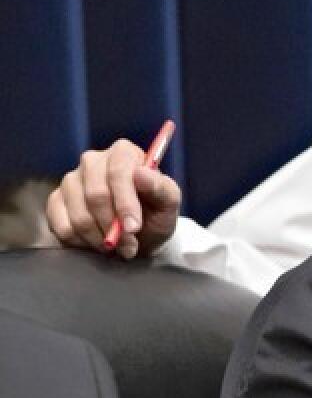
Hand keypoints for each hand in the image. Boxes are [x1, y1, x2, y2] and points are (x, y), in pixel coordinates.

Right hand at [45, 140, 181, 258]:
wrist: (137, 236)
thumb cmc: (155, 214)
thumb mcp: (168, 203)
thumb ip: (161, 188)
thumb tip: (141, 173)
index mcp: (123, 152)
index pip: (118, 172)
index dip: (125, 202)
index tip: (134, 227)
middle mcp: (93, 161)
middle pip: (96, 194)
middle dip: (114, 226)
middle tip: (129, 245)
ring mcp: (71, 180)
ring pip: (79, 214)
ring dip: (100, 238)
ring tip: (116, 245)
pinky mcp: (56, 201)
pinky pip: (62, 226)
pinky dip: (82, 242)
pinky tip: (96, 242)